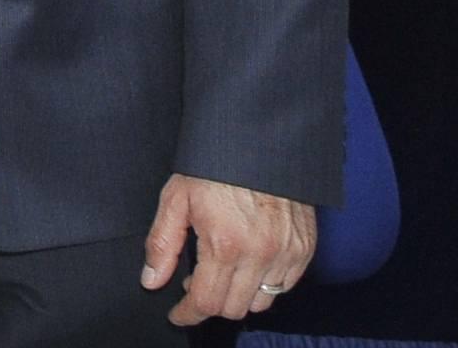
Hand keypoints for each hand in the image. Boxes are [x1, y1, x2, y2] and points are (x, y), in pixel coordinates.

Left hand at [142, 173, 317, 322]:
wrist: (259, 143)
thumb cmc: (213, 168)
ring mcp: (287, 253)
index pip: (206, 302)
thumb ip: (162, 244)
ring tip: (222, 273)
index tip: (178, 314)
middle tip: (196, 283)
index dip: (188, 314)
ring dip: (238, 296)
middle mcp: (261, 255)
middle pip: (233, 308)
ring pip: (261, 302)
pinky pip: (286, 286)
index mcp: (225, 244)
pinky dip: (265, 284)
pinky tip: (248, 265)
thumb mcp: (176, 199)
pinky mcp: (306, 248)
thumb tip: (152, 280)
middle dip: (210, 303)